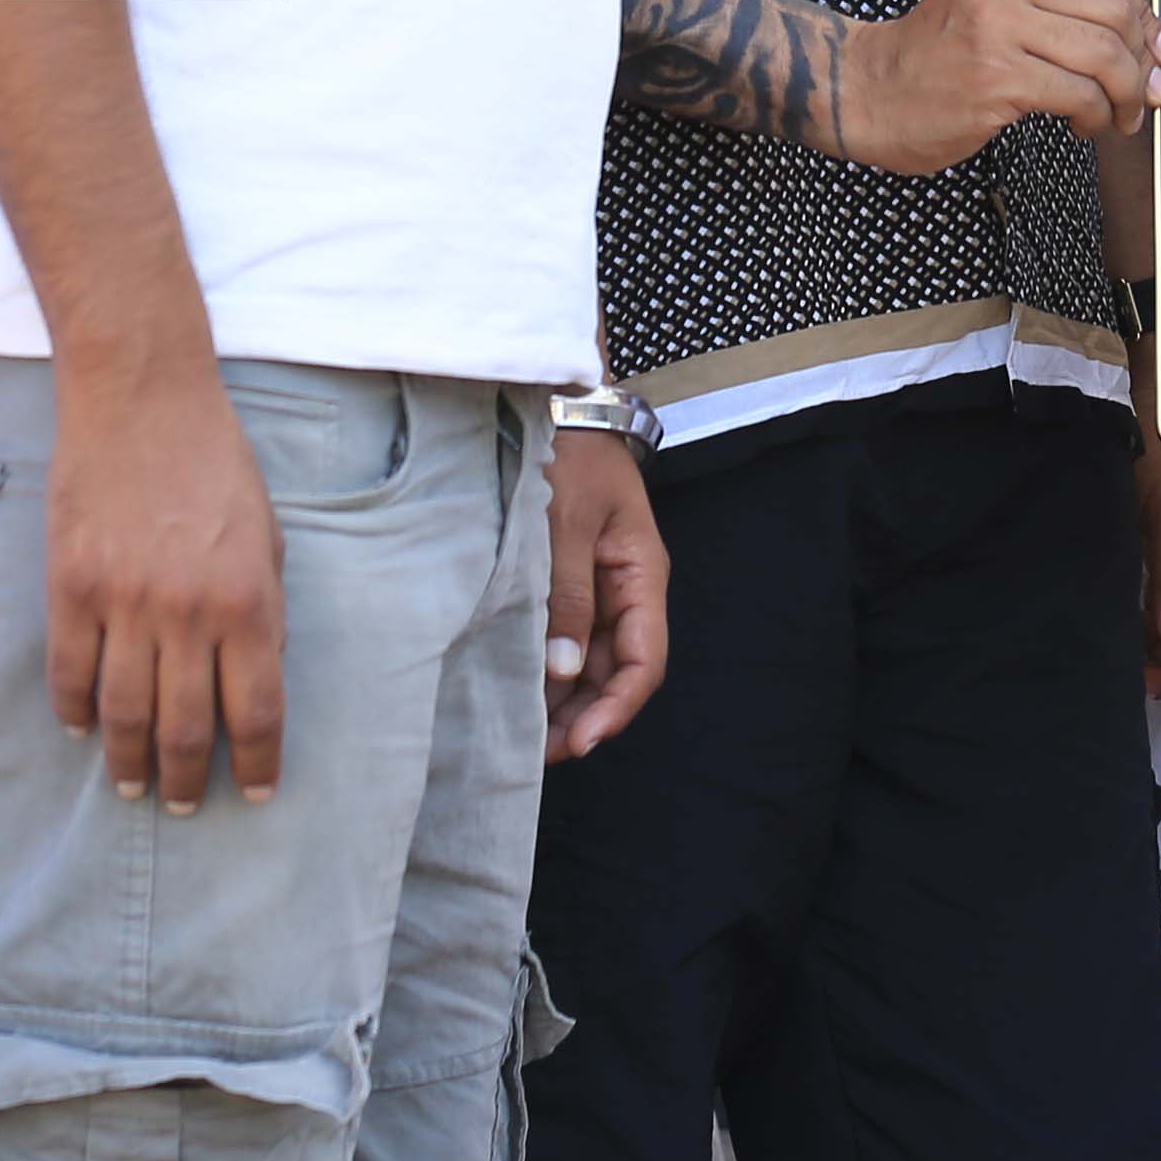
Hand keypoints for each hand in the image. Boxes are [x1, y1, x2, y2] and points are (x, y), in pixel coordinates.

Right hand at [48, 352, 285, 812]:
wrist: (142, 399)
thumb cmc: (216, 462)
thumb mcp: (267, 536)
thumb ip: (265, 609)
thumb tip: (257, 676)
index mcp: (248, 602)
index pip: (258, 713)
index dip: (258, 765)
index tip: (255, 792)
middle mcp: (188, 614)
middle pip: (187, 728)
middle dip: (188, 780)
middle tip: (183, 804)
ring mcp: (124, 603)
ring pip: (124, 713)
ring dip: (129, 761)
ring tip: (133, 785)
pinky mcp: (70, 587)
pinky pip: (69, 672)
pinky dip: (74, 711)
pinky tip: (81, 729)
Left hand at [545, 427, 670, 759]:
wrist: (554, 406)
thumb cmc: (566, 454)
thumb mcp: (565, 520)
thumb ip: (566, 593)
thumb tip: (563, 671)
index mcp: (640, 576)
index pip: (643, 662)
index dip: (615, 709)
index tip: (578, 742)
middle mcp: (624, 591)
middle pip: (615, 673)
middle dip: (584, 718)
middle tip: (538, 755)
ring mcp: (595, 589)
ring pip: (588, 664)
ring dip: (563, 702)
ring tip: (524, 738)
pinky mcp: (565, 583)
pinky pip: (564, 640)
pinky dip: (546, 671)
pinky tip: (517, 693)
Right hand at [832, 0, 1160, 172]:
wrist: (868, 90)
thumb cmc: (940, 52)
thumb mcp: (998, 0)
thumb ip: (1066, 1)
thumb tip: (1156, 29)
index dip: (1145, 14)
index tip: (1159, 49)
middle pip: (1115, 8)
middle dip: (1144, 58)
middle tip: (1148, 91)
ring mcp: (998, 25)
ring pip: (1104, 54)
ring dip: (1128, 94)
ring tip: (1121, 116)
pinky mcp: (997, 77)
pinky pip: (1079, 94)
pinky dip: (1097, 116)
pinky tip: (1086, 126)